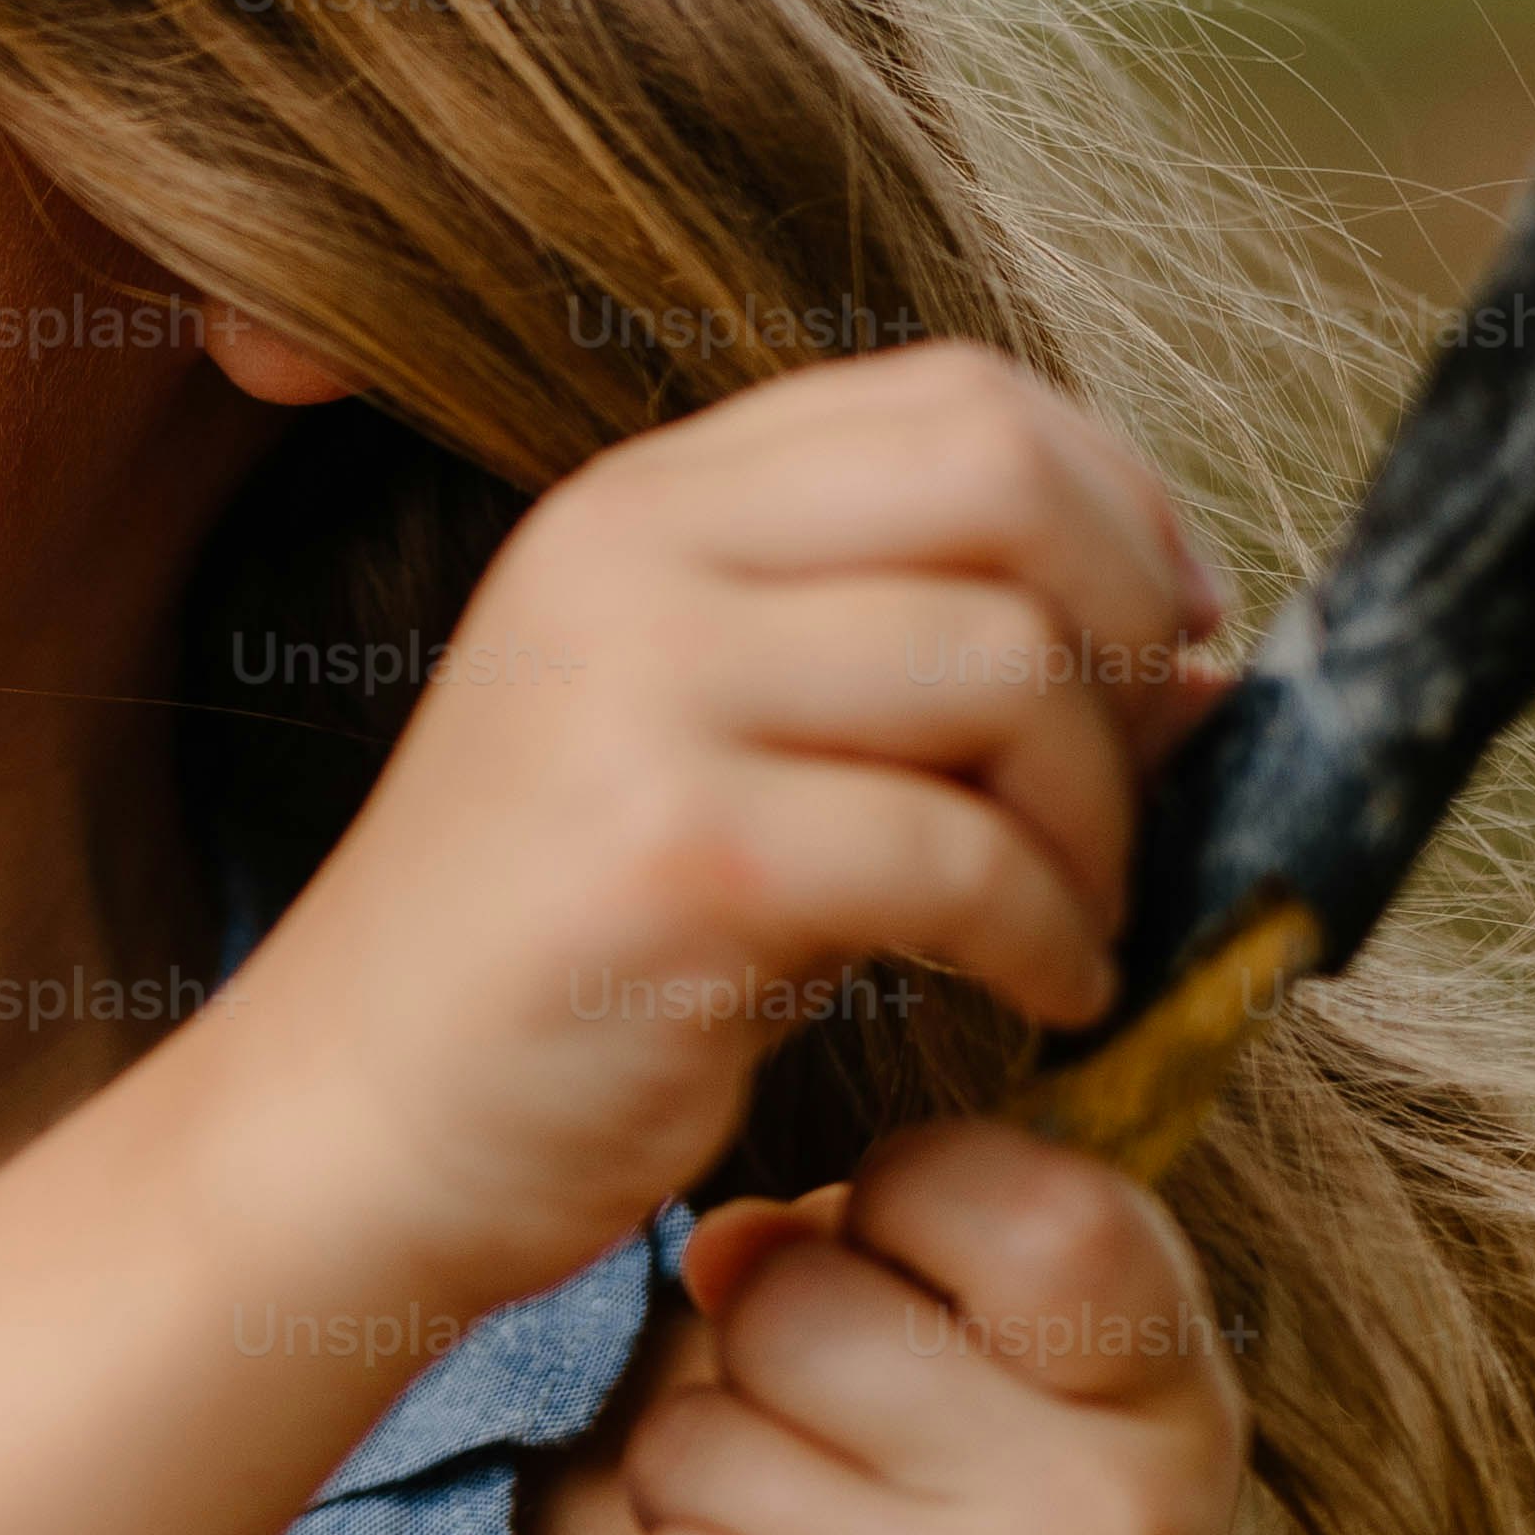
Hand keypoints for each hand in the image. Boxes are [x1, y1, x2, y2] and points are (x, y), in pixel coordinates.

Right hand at [202, 341, 1229, 1317]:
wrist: (340, 1137)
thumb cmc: (550, 967)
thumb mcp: (704, 754)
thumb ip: (898, 666)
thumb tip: (1194, 660)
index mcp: (636, 512)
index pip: (951, 397)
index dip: (1116, 500)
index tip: (1164, 639)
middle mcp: (626, 567)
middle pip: (1001, 486)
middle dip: (1125, 634)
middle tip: (1138, 783)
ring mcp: (636, 702)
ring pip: (1005, 665)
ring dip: (1098, 816)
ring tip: (1074, 920)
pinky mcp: (671, 860)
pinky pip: (959, 855)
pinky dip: (1048, 936)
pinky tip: (1041, 998)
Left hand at [614, 1118, 1247, 1534]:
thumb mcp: (1020, 1474)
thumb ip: (902, 1317)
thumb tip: (726, 1236)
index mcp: (1176, 1415)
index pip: (1037, 1196)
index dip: (901, 1199)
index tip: (883, 1277)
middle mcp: (1112, 1518)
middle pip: (802, 1298)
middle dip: (755, 1381)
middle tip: (831, 1510)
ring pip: (700, 1438)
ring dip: (703, 1517)